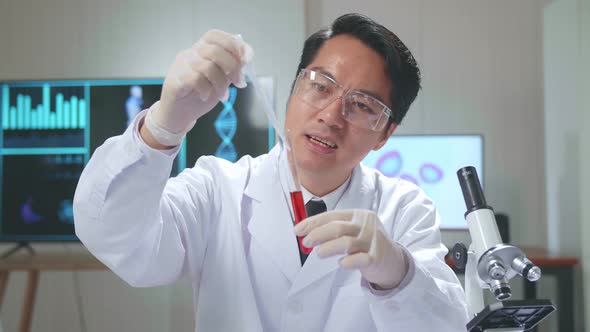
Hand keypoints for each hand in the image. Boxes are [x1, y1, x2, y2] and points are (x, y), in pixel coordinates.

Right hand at [149, 29, 252, 144]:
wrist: (178, 114)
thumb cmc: (200, 95)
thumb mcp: (221, 80)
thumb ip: (231, 69)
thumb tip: (246, 58)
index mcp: (201, 50)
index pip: (214, 36)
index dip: (233, 44)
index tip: (246, 58)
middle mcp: (190, 54)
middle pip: (215, 50)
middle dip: (233, 68)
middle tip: (237, 82)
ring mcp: (181, 66)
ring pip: (207, 67)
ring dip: (220, 84)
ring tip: (221, 94)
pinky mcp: (175, 80)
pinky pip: (196, 79)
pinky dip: (206, 90)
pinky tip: (205, 96)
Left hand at [293, 210, 408, 289]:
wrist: (393, 260)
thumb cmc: (367, 244)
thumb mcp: (354, 230)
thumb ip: (334, 229)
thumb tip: (306, 233)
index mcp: (358, 215)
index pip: (331, 216)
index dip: (312, 223)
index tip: (297, 231)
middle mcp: (366, 225)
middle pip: (337, 227)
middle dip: (317, 234)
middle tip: (306, 243)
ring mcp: (373, 241)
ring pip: (346, 243)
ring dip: (328, 248)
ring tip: (319, 253)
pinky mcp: (377, 258)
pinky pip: (360, 260)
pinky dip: (348, 262)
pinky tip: (342, 264)